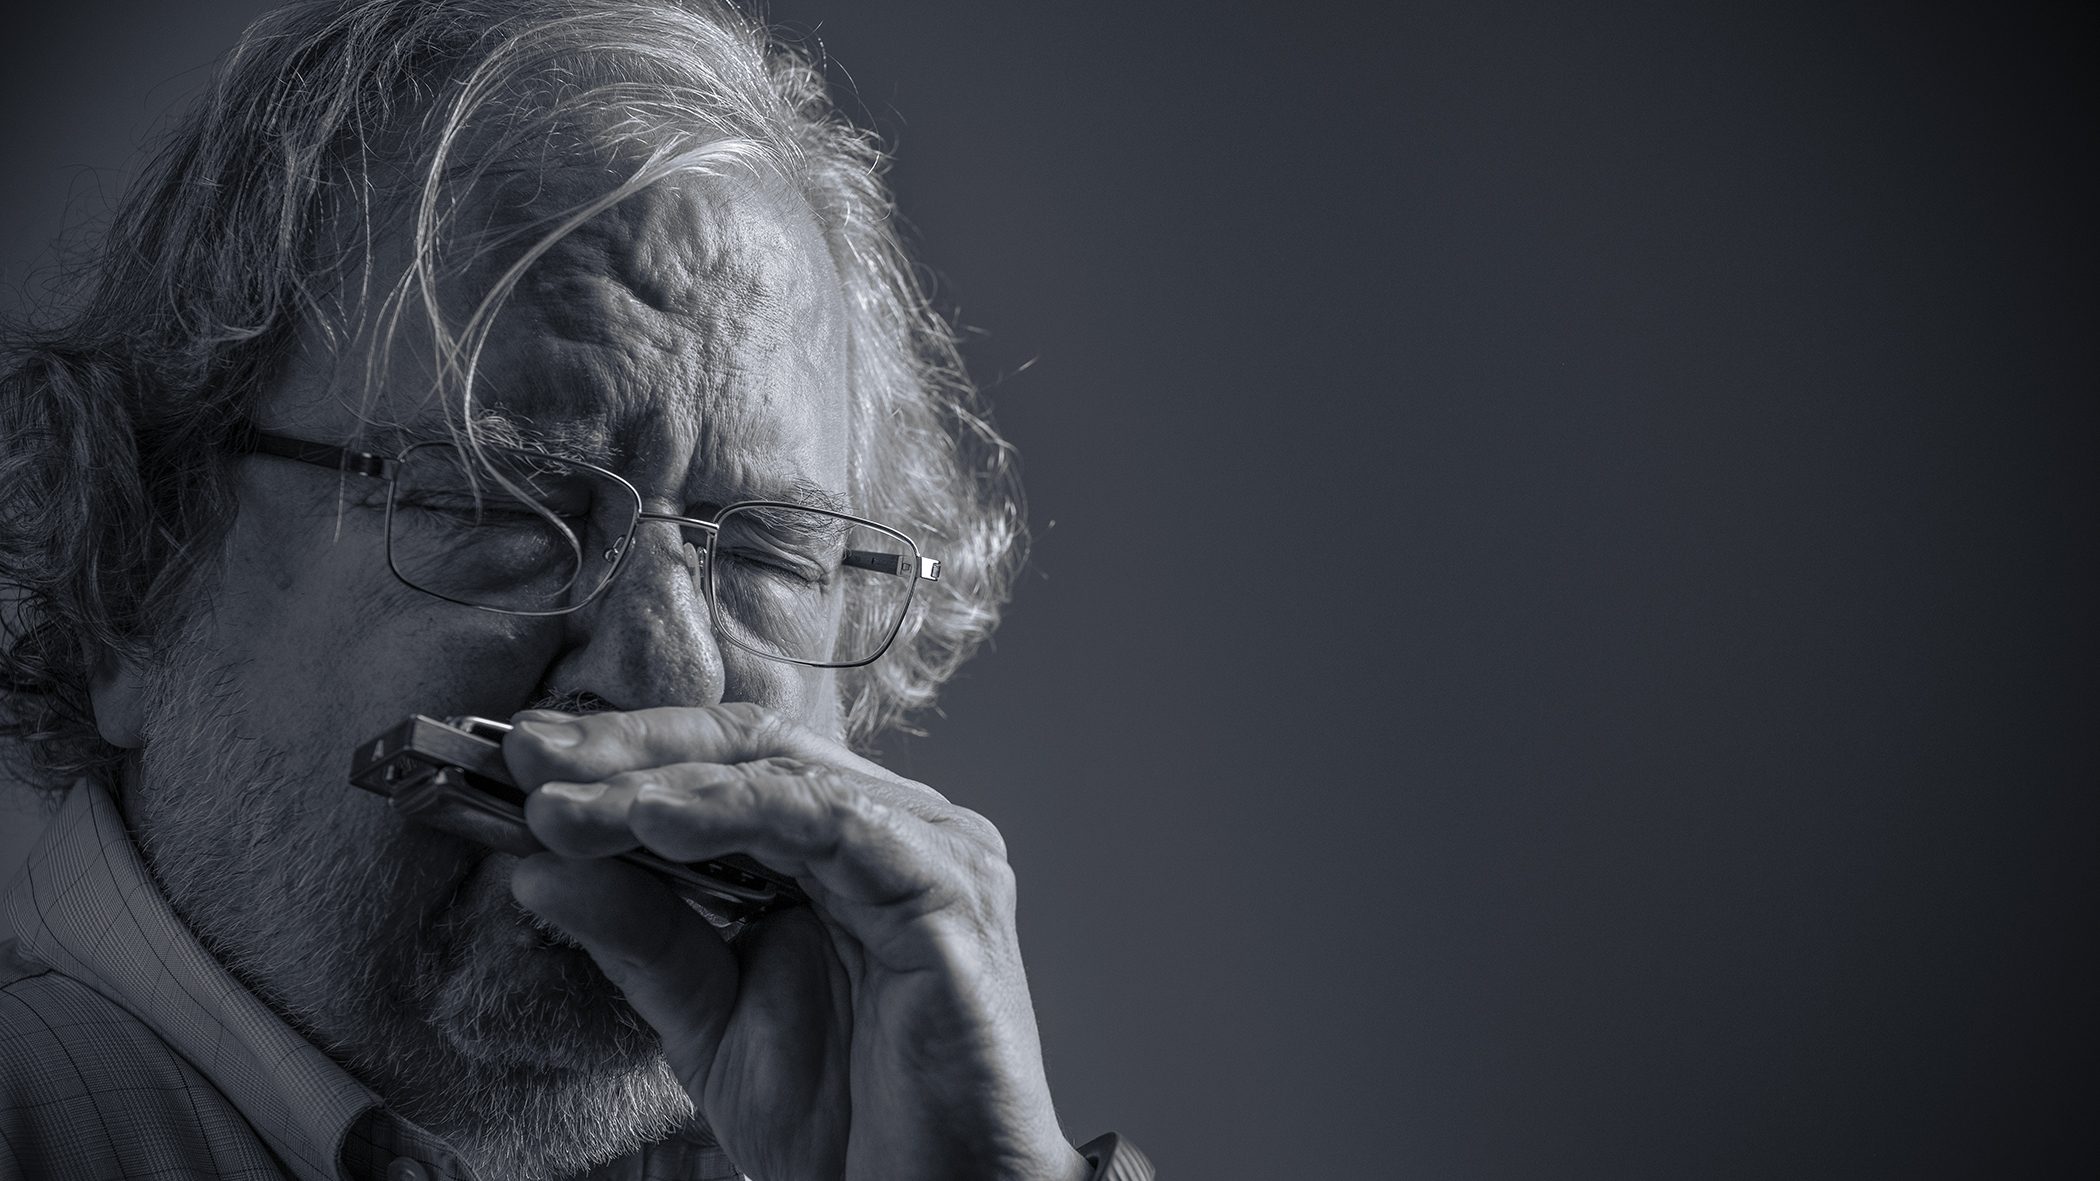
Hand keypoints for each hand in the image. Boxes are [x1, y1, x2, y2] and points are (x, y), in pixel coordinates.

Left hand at [500, 702, 1087, 1180]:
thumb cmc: (847, 1122)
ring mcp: (932, 849)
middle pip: (751, 745)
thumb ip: (639, 932)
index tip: (519, 767)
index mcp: (845, 845)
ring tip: (565, 805)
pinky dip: (733, 812)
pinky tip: (652, 821)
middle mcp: (895, 829)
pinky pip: (829, 824)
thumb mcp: (705, 1015)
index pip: (729, 761)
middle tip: (527, 761)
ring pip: (781, 774)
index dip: (625, 750)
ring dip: (658, 781)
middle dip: (628, 747)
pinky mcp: (949, 888)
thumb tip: (537, 865)